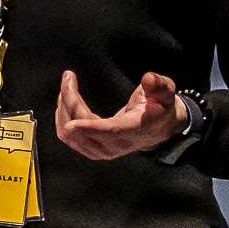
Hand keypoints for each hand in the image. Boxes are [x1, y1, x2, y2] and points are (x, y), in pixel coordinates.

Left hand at [53, 69, 189, 160]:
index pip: (110, 131)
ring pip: (70, 134)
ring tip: (67, 85)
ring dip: (63, 108)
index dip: (89, 128)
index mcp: (134, 130)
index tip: (71, 124)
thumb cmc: (160, 107)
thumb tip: (149, 79)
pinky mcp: (92, 150)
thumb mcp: (166, 92)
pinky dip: (62, 117)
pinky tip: (65, 100)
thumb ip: (159, 85)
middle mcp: (116, 145)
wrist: (158, 127)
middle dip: (70, 100)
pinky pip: (68, 137)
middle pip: (83, 128)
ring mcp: (102, 151)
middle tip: (68, 77)